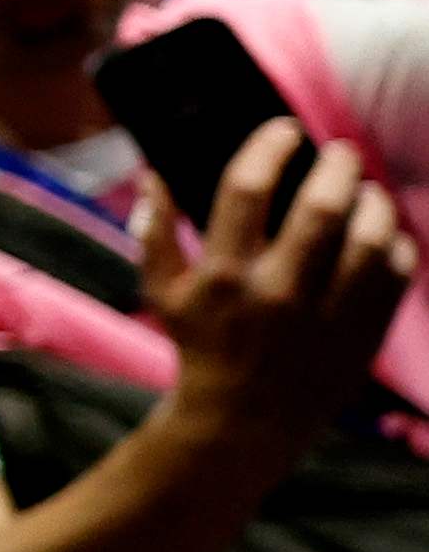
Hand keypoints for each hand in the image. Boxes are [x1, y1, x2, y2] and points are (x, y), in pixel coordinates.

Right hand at [143, 122, 413, 466]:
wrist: (243, 421)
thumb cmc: (200, 346)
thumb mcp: (161, 291)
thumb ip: (155, 231)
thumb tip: (155, 173)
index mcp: (223, 275)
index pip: (247, 188)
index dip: (269, 147)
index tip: (285, 130)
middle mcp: (276, 292)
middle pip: (321, 208)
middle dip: (337, 166)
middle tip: (340, 152)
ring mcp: (325, 317)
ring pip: (370, 240)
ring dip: (374, 203)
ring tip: (367, 192)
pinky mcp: (362, 336)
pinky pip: (396, 276)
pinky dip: (397, 245)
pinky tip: (384, 234)